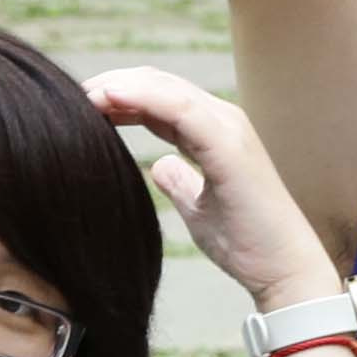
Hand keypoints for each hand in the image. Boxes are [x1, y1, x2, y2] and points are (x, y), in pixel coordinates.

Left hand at [94, 68, 334, 312]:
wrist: (285, 272)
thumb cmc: (247, 245)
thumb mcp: (199, 208)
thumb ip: (179, 180)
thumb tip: (158, 166)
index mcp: (217, 134)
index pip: (162, 97)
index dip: (121, 95)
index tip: (82, 106)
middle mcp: (225, 122)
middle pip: (160, 84)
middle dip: (113, 84)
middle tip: (71, 95)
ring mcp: (229, 129)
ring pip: (166, 88)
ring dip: (120, 86)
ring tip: (82, 95)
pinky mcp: (229, 145)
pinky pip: (179, 108)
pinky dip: (141, 97)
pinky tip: (108, 99)